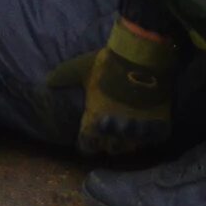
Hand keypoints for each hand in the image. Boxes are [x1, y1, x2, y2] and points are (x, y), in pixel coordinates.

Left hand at [73, 19, 181, 162]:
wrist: (141, 57)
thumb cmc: (108, 64)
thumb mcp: (81, 67)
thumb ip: (64, 75)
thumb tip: (47, 81)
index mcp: (94, 121)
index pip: (87, 146)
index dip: (88, 142)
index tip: (90, 135)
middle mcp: (115, 131)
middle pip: (111, 148)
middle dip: (109, 141)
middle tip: (111, 131)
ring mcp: (138, 130)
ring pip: (132, 146)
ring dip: (129, 140)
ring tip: (130, 131)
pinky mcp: (158, 125)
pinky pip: (153, 140)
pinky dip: (150, 136)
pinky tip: (148, 127)